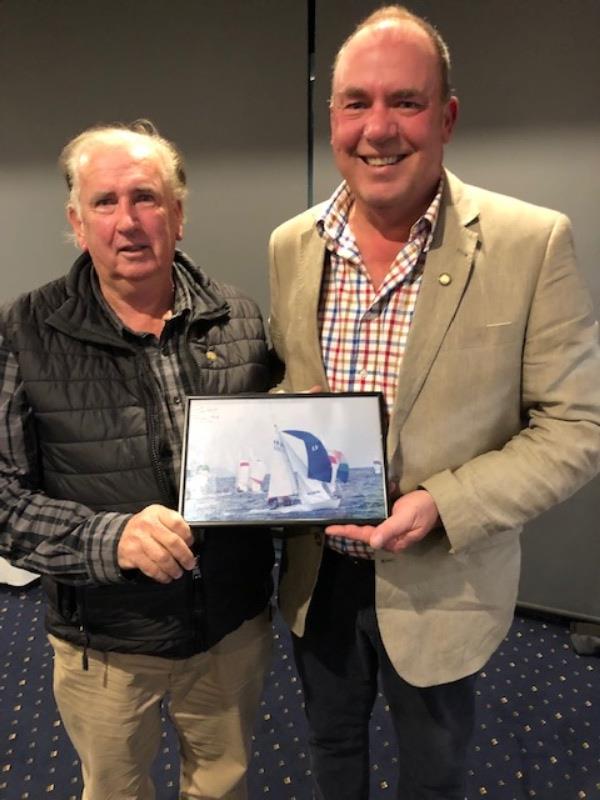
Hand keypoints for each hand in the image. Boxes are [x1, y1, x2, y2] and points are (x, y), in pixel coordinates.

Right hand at [117, 504, 195, 582]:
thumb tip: (190, 543)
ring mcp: (138, 539)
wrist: (122, 533)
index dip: (188, 536)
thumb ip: (175, 526)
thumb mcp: (160, 518)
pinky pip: (151, 568)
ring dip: (173, 568)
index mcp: (157, 512)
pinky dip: (161, 575)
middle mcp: (146, 524)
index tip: (191, 544)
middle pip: (172, 542)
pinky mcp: (132, 554)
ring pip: (162, 557)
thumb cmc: (146, 527)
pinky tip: (166, 576)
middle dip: (185, 556)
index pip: (177, 523)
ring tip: (178, 572)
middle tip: (189, 563)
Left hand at [325, 490, 439, 553]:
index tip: (330, 529)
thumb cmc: (423, 508)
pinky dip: (365, 514)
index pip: (366, 537)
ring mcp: (390, 529)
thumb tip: (373, 542)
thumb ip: (390, 529)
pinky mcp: (391, 520)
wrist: (437, 500)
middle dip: (347, 528)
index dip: (348, 532)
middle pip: (364, 533)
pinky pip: (374, 518)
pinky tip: (354, 509)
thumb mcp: (406, 518)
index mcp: (393, 542)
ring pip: (367, 526)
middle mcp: (389, 538)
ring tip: (336, 517)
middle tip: (328, 523)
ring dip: (354, 521)